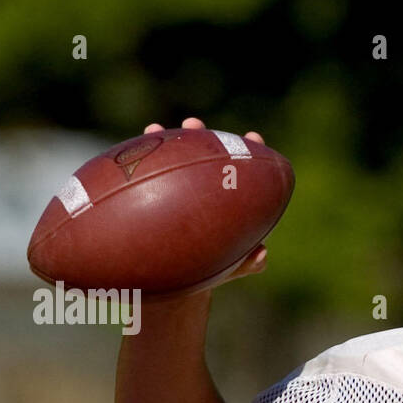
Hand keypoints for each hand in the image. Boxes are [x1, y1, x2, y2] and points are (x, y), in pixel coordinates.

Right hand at [142, 116, 268, 286]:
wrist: (173, 278)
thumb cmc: (206, 272)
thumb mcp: (226, 268)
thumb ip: (246, 264)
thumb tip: (262, 255)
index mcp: (229, 203)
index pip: (242, 172)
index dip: (249, 152)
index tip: (253, 138)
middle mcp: (205, 190)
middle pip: (207, 157)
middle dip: (203, 137)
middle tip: (193, 124)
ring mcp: (178, 189)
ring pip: (176, 160)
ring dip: (170, 141)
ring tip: (156, 128)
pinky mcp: (153, 193)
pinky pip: (148, 173)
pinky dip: (143, 158)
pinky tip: (141, 142)